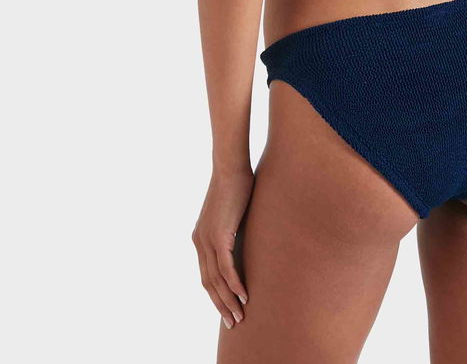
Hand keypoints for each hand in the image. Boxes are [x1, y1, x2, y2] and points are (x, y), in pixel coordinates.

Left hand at [192, 167, 253, 327]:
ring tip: (240, 315)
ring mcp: (207, 239)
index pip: (206, 274)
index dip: (216, 294)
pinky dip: (235, 284)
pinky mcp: (219, 235)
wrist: (230, 167)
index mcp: (200, 238)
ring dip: (229, 300)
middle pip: (208, 283)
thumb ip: (232, 229)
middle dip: (220, 304)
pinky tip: (243, 295)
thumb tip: (243, 237)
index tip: (227, 308)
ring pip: (216, 279)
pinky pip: (226, 267)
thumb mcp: (230, 213)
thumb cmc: (235, 185)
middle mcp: (199, 241)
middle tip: (233, 322)